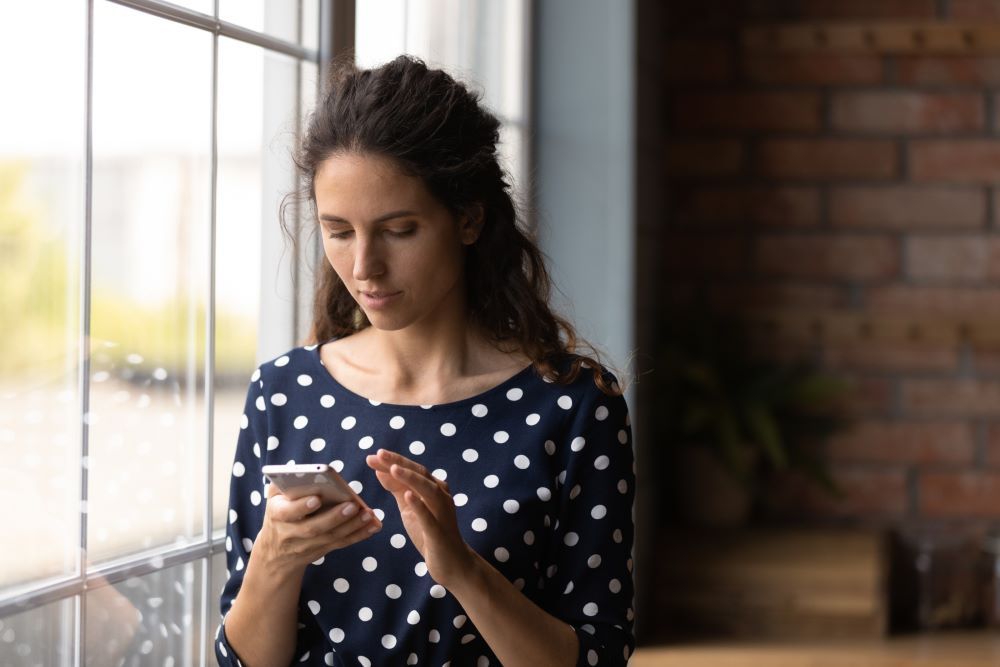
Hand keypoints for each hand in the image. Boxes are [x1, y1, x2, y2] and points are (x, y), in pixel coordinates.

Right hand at [253, 482, 381, 573]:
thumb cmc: (280, 512)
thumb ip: (285, 482)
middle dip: (334, 517)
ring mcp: (306, 546)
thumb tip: (308, 473)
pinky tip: (373, 526)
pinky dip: (359, 535)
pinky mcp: (321, 550)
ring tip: (368, 514)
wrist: (275, 554)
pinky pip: (341, 543)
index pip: (287, 512)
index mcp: (277, 514)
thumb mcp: (274, 497)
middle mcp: (291, 533)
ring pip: (331, 537)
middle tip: (352, 505)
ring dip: (352, 526)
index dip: (302, 506)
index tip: (317, 498)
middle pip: (313, 528)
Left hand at [366, 448, 475, 587]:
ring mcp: (442, 513)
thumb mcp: (409, 508)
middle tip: (379, 454)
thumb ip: (397, 489)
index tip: (372, 456)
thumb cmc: (429, 533)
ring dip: (410, 478)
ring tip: (392, 469)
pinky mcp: (439, 532)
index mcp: (433, 489)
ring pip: (428, 490)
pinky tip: (408, 496)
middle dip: (399, 463)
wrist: (451, 562)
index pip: (412, 470)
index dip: (393, 461)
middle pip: (420, 474)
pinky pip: (430, 517)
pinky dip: (419, 505)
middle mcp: (440, 496)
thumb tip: (380, 470)